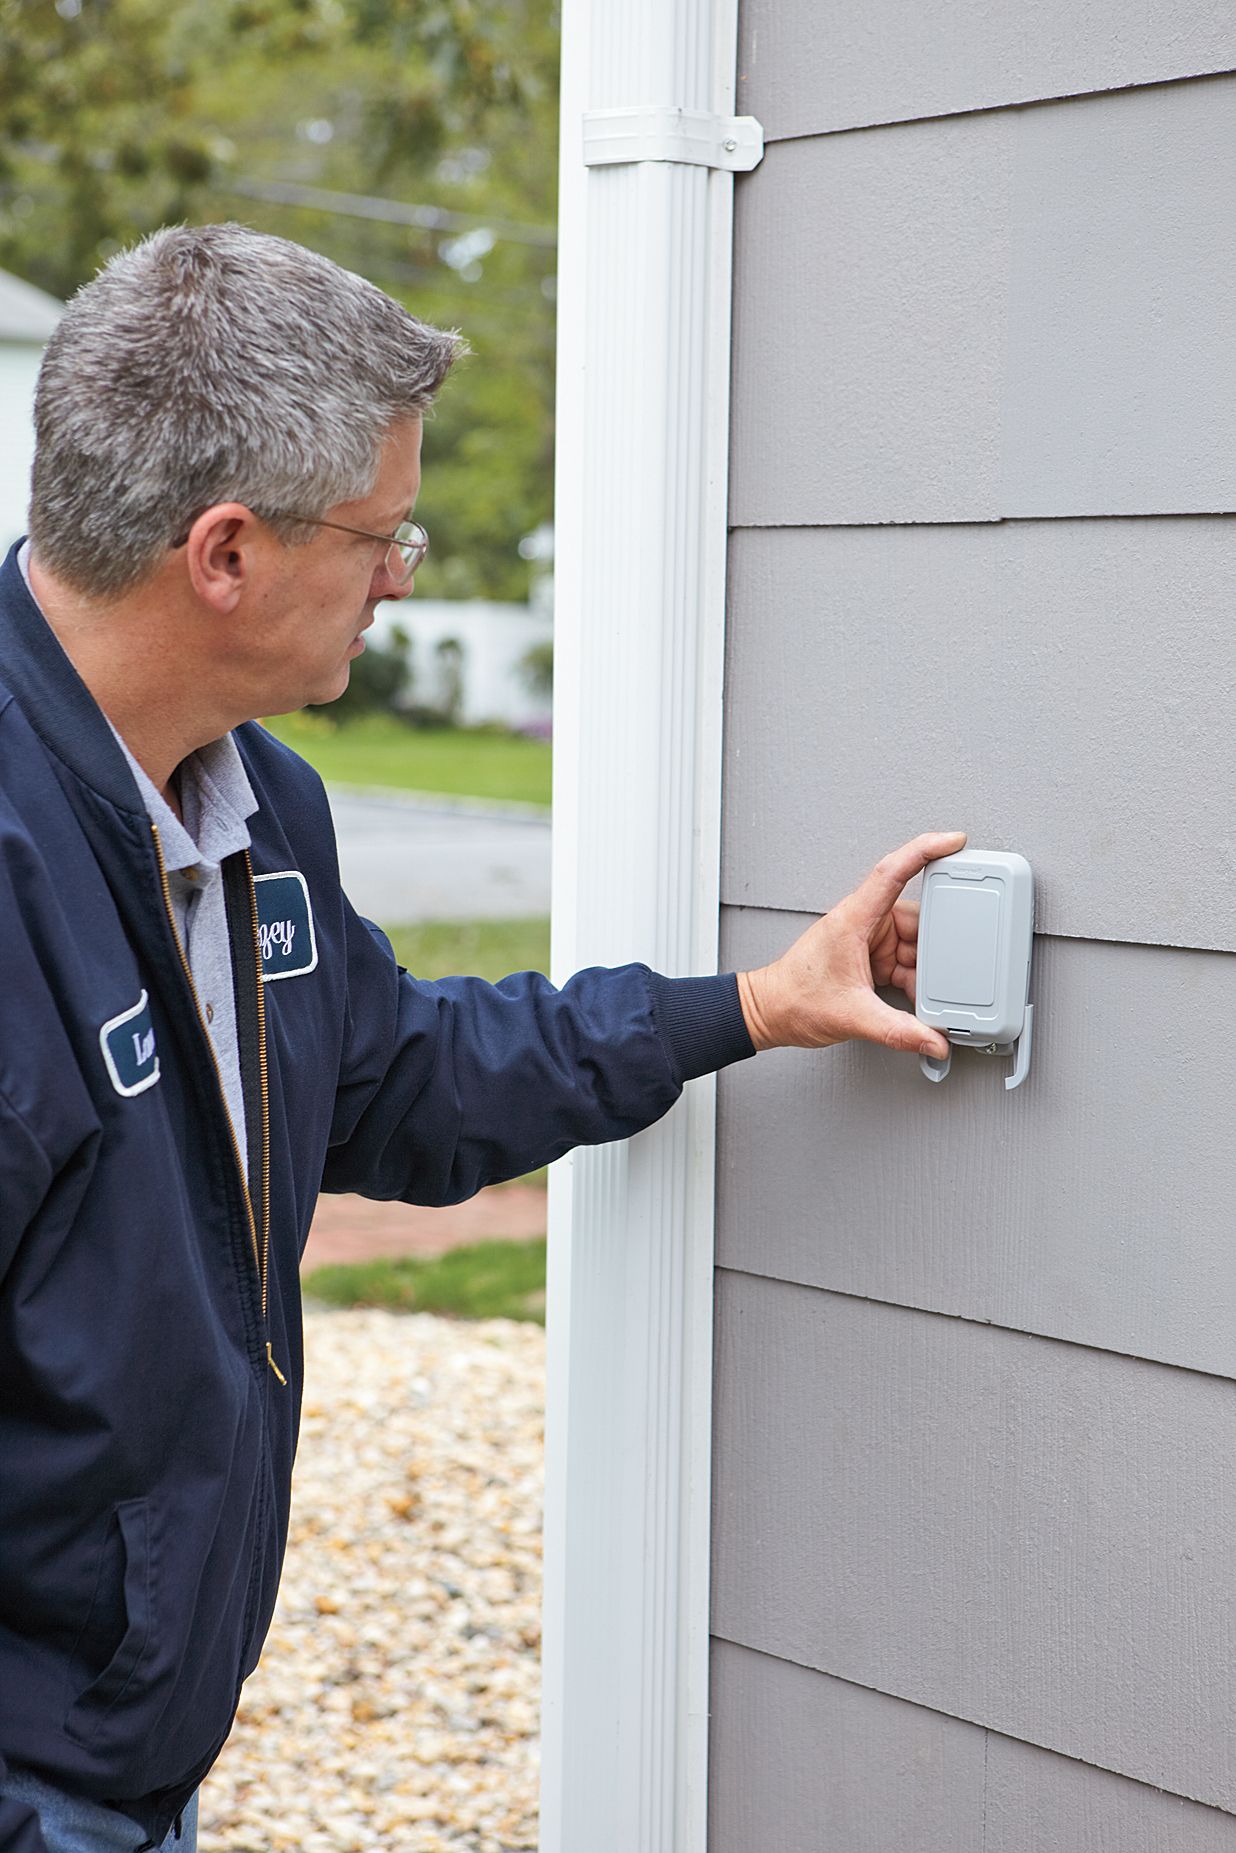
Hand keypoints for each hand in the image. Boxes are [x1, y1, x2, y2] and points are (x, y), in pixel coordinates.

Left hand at [736, 831, 966, 1059]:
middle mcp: (862, 923)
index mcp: (853, 920)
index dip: (926, 850)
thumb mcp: (853, 1017)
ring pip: (913, 943)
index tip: (954, 841)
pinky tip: (917, 996)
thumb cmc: (793, 999)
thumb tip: (932, 1039)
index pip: (893, 872)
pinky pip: (904, 960)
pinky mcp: (869, 957)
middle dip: (935, 944)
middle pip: (915, 918)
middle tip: (951, 965)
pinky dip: (914, 977)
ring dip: (924, 967)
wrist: (770, 1012)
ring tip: (930, 992)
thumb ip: (898, 1031)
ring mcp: (867, 940)